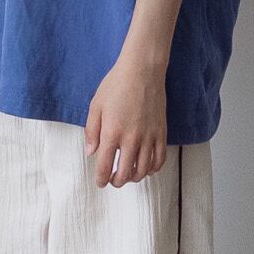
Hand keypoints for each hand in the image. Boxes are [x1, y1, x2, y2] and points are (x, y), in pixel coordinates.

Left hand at [84, 58, 169, 186]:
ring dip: (134, 177)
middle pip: (125, 174)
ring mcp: (149, 137)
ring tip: (128, 174)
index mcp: (112, 132)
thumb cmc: (116, 85)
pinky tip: (146, 167)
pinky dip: (153, 168)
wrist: (142, 70)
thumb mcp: (96, 105)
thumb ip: (91, 131)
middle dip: (117, 182)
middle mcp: (132, 139)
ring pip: (143, 170)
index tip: (100, 182)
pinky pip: (160, 159)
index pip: (105, 166)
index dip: (101, 179)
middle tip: (113, 180)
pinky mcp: (161, 132)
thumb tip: (91, 152)